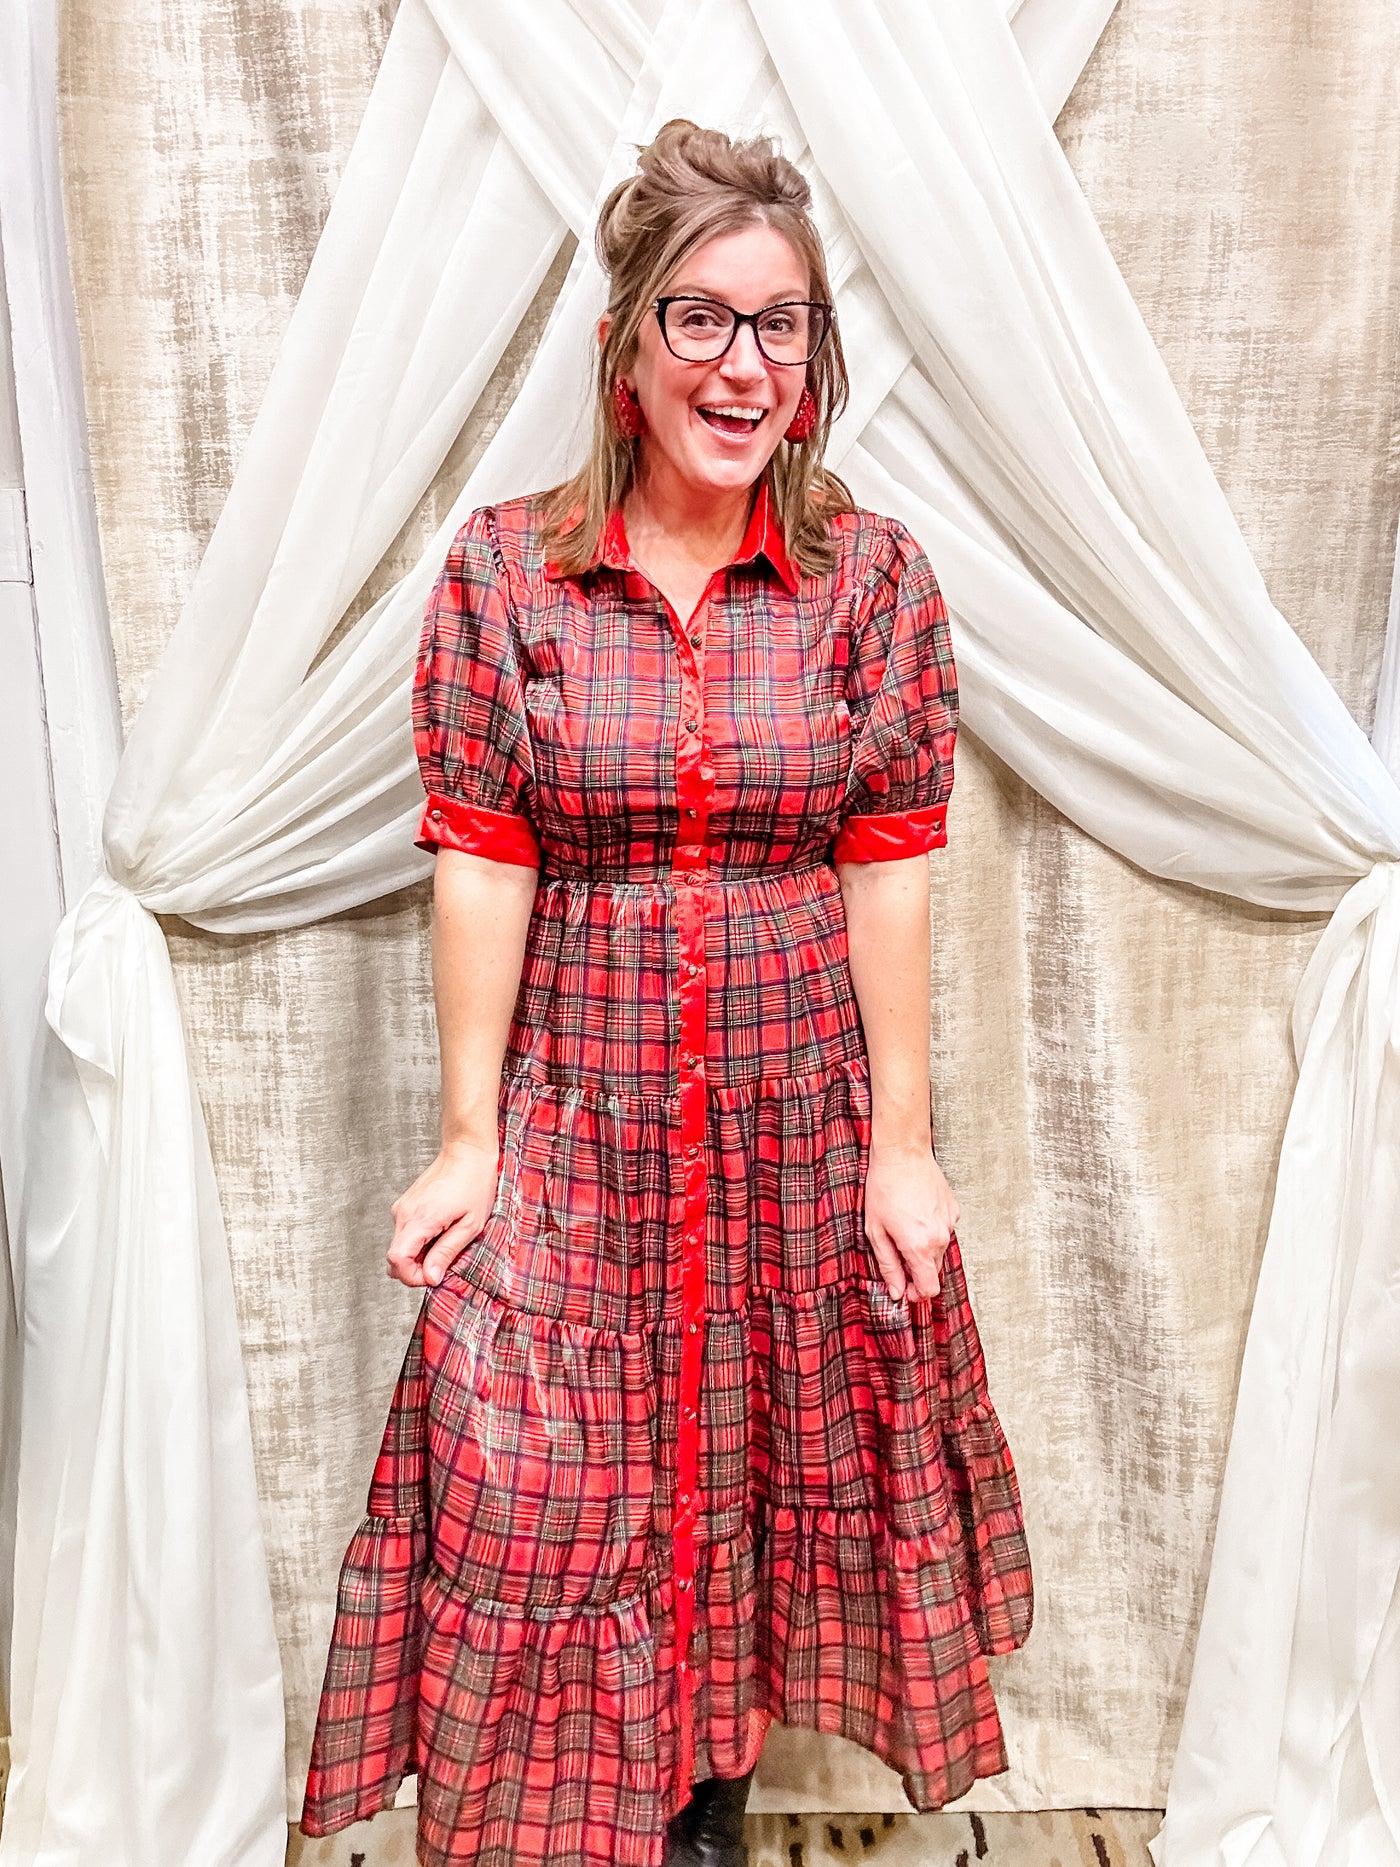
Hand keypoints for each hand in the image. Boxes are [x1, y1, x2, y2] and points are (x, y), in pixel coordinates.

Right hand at [386, 1139, 498, 1288]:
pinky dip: (419, 1240)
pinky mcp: (406, 1204)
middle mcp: (404, 1213)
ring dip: (419, 1253)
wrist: (468, 1151)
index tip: (433, 1276)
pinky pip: (405, 1232)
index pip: (397, 1261)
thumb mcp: (470, 1225)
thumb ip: (446, 1253)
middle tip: (444, 1261)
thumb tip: (430, 1277)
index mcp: (420, 1219)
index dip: (412, 1277)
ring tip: (447, 1239)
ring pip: (400, 1246)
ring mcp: (402, 1207)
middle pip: (395, 1257)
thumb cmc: (474, 1183)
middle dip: (416, 1268)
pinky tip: (441, 1229)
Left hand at [863, 1141, 958, 1303]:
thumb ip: (889, 1265)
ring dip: (923, 1248)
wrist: (903, 1154)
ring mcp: (949, 1224)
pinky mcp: (954, 1210)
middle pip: (934, 1271)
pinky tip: (916, 1213)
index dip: (917, 1294)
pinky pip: (944, 1230)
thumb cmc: (885, 1188)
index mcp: (919, 1247)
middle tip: (897, 1254)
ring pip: (939, 1250)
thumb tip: (896, 1291)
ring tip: (904, 1226)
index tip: (906, 1290)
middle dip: (917, 1270)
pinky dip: (931, 1229)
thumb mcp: (876, 1231)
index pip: (929, 1289)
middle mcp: (940, 1238)